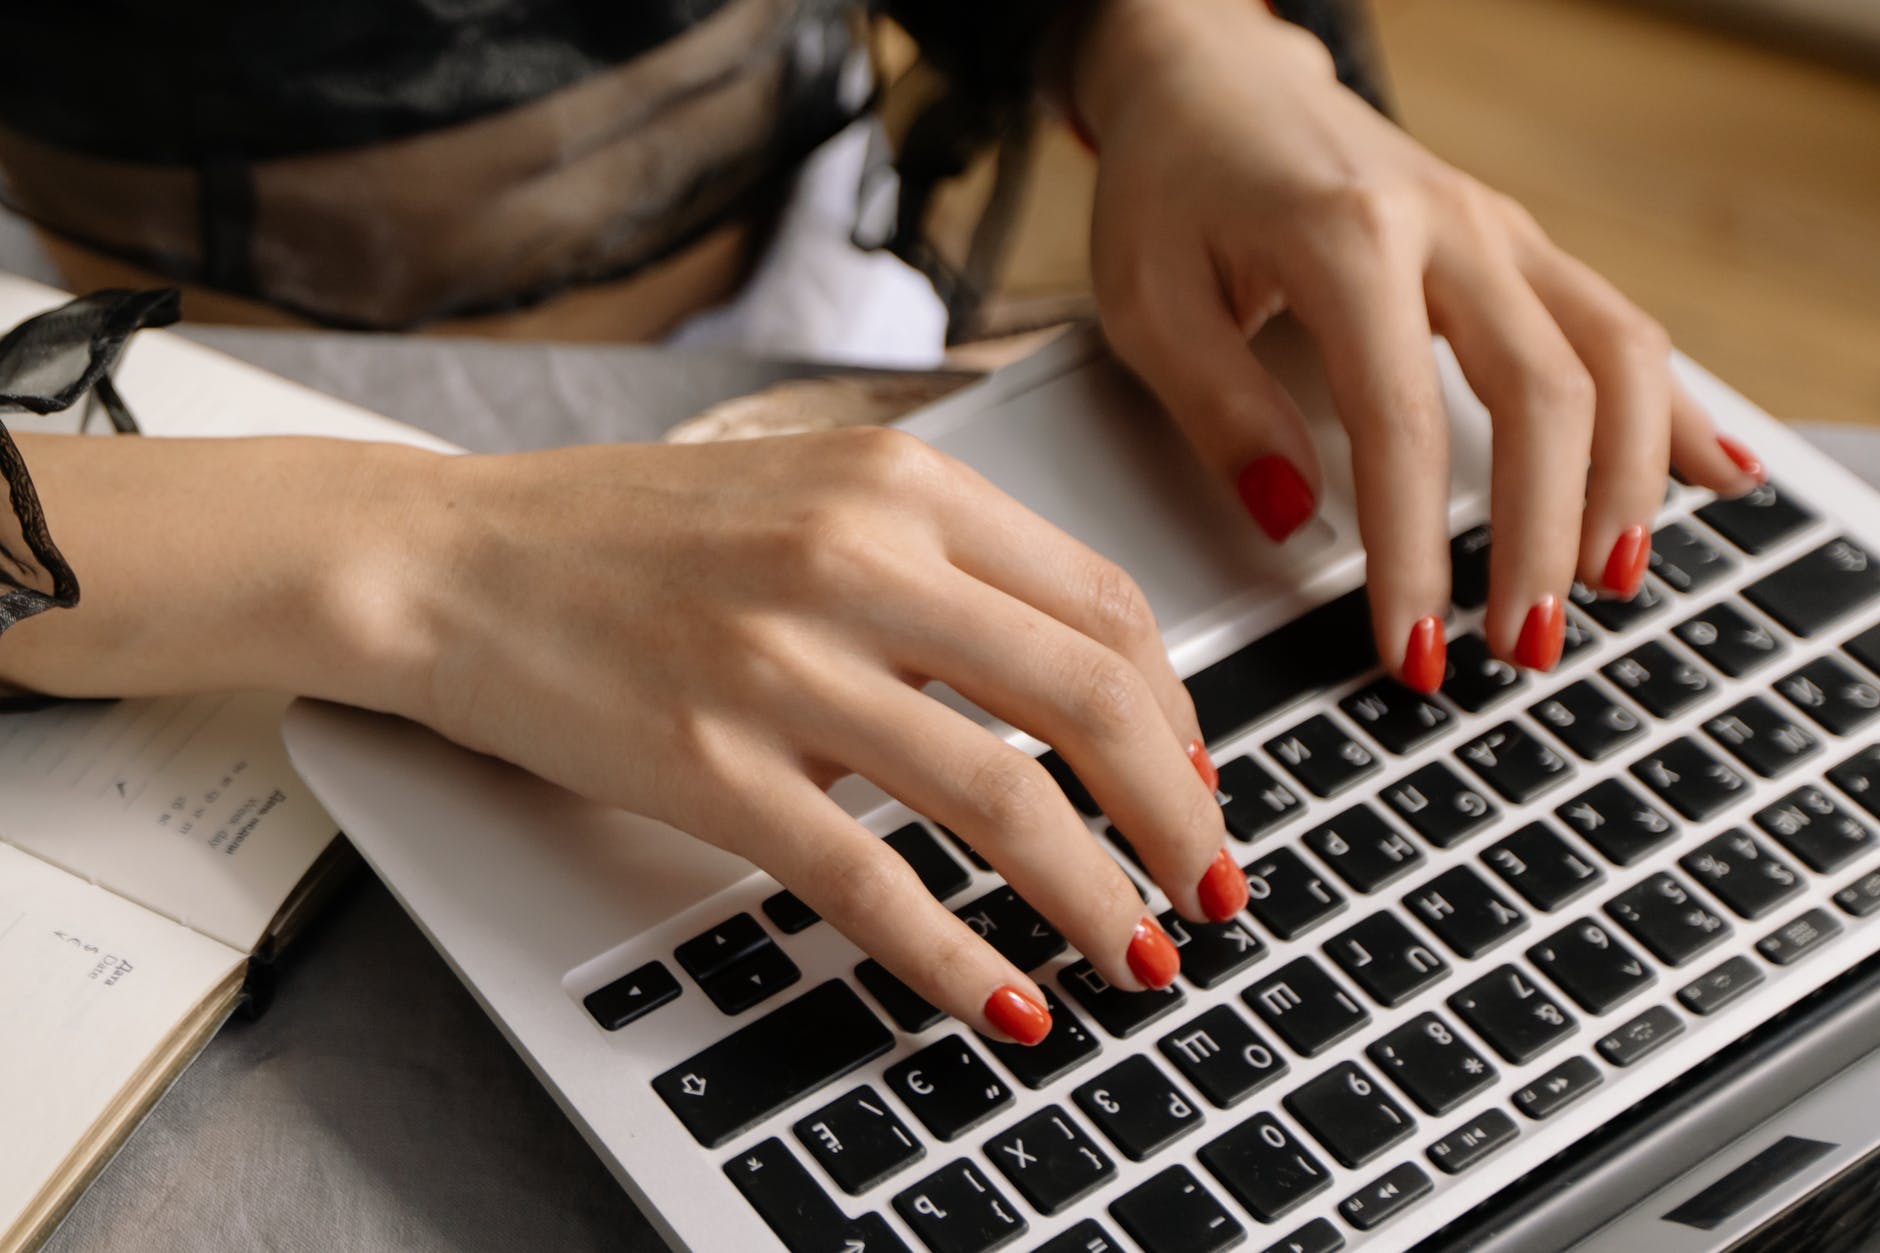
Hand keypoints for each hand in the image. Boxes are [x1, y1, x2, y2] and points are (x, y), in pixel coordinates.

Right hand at [384, 429, 1244, 1040]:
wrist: (454, 558)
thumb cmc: (629, 534)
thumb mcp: (812, 495)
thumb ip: (943, 568)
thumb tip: (1076, 688)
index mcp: (898, 483)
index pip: (1104, 604)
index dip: (1175, 714)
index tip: (1193, 780)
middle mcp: (854, 559)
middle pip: (1086, 701)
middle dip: (1177, 817)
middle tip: (1207, 886)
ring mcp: (780, 665)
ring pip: (1001, 801)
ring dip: (1098, 899)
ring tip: (1136, 957)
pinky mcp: (709, 766)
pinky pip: (870, 882)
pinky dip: (958, 958)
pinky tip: (1002, 1002)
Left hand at [1069, 0, 1765, 689]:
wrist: (1211, 82)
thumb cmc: (1172, 187)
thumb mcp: (1148, 302)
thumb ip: (1221, 411)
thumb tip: (1296, 520)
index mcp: (1345, 238)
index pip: (1401, 424)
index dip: (1415, 552)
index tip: (1414, 646)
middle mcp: (1445, 224)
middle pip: (1544, 392)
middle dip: (1542, 534)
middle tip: (1524, 645)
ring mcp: (1497, 228)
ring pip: (1615, 351)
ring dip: (1625, 479)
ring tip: (1607, 583)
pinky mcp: (1517, 242)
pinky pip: (1620, 322)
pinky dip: (1671, 407)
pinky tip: (1710, 472)